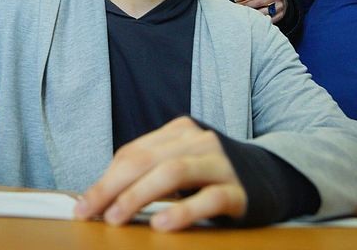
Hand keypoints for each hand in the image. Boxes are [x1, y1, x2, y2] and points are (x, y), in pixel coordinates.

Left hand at [74, 117, 246, 231]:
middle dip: (112, 187)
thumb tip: (103, 196)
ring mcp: (220, 163)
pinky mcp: (239, 190)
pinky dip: (183, 211)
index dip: (104, 179)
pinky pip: (208, 198)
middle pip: (146, 160)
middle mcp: (199, 140)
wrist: (272, 176)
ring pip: (172, 173)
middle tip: (91, 213)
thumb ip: (149, 171)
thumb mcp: (181, 162)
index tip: (83, 205)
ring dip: (139, 196)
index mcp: (179, 131)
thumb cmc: (214, 173)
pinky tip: (162, 225)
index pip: (132, 153)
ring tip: (117, 218)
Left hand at [234, 0, 285, 23]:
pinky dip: (259, 19)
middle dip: (247, 5)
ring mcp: (280, 6)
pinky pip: (267, 19)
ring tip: (245, 12)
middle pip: (259, 2)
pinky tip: (253, 17)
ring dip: (252, 13)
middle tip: (238, 7)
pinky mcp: (280, 15)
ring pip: (263, 12)